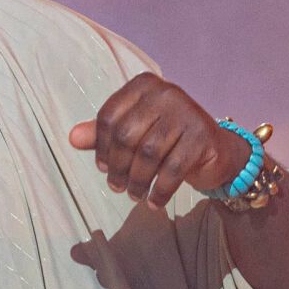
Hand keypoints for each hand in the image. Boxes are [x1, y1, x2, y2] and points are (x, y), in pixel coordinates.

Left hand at [68, 73, 249, 208]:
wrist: (215, 151)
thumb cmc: (167, 139)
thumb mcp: (134, 132)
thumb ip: (104, 133)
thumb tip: (73, 138)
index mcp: (144, 85)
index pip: (109, 116)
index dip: (100, 146)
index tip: (102, 167)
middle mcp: (166, 92)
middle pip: (126, 135)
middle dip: (117, 167)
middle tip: (117, 186)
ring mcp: (187, 112)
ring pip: (148, 153)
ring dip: (137, 180)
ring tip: (133, 194)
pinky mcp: (202, 136)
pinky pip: (173, 169)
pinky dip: (160, 190)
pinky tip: (154, 202)